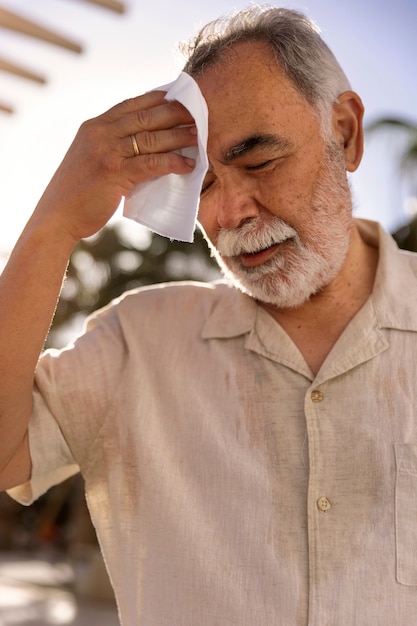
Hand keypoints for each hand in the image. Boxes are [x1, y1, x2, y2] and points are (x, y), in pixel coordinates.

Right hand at [33, 91, 197, 244]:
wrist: (57, 217)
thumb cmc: (78, 194)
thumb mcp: (92, 159)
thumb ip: (113, 147)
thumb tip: (146, 145)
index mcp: (94, 126)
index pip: (132, 104)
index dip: (159, 98)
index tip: (182, 97)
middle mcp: (99, 133)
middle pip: (146, 116)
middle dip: (176, 113)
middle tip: (200, 112)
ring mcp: (106, 152)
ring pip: (151, 137)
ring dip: (179, 135)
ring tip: (200, 135)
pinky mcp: (114, 173)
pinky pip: (151, 163)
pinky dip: (173, 162)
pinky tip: (188, 164)